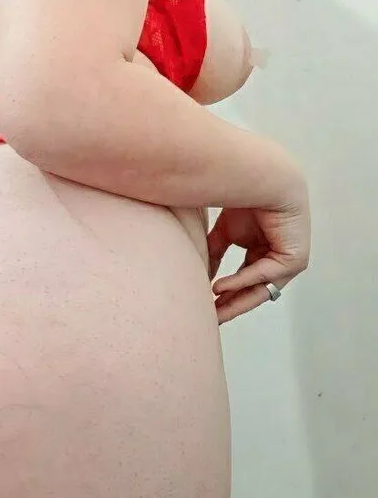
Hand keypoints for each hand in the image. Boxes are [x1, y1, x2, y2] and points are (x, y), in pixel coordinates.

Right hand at [207, 192, 310, 324]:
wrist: (265, 177)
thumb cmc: (246, 198)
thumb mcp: (225, 232)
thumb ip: (216, 253)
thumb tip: (203, 276)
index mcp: (264, 254)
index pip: (245, 283)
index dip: (226, 296)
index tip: (206, 307)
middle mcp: (278, 261)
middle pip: (253, 291)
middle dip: (231, 306)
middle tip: (210, 320)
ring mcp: (288, 262)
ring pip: (260, 288)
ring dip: (236, 300)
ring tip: (214, 311)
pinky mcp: (295, 259)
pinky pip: (264, 274)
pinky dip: (241, 281)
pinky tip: (220, 288)